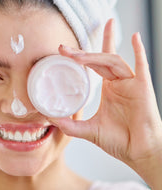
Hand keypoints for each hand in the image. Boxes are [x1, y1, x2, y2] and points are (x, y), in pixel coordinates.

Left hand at [49, 19, 161, 188]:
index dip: (80, 55)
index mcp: (109, 88)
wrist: (139, 153)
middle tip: (63, 49)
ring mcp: (131, 84)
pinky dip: (139, 51)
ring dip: (95, 57)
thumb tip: (48, 117)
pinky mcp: (143, 88)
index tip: (63, 50)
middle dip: (82, 53)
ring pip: (113, 61)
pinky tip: (134, 37)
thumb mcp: (88, 130)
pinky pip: (142, 66)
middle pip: (100, 59)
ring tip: (76, 57)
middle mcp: (119, 82)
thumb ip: (69, 124)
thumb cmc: (119, 141)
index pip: (95, 64)